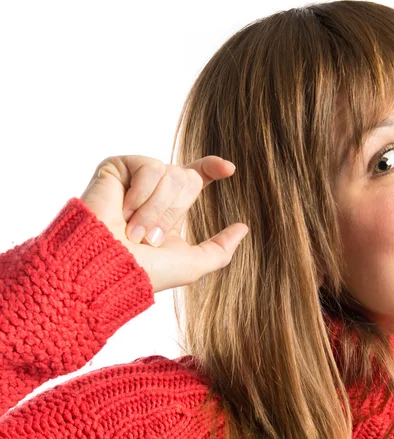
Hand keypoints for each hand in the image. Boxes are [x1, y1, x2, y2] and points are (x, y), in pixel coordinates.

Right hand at [80, 155, 248, 293]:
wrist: (106, 267)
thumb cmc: (144, 271)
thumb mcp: (191, 265)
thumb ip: (220, 249)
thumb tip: (243, 228)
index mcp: (170, 208)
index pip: (196, 177)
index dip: (212, 168)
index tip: (230, 169)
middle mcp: (154, 191)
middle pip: (189, 178)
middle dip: (174, 212)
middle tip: (149, 237)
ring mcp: (136, 178)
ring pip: (172, 173)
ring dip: (156, 209)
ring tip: (133, 230)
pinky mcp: (118, 167)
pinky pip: (150, 167)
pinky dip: (142, 194)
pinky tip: (123, 210)